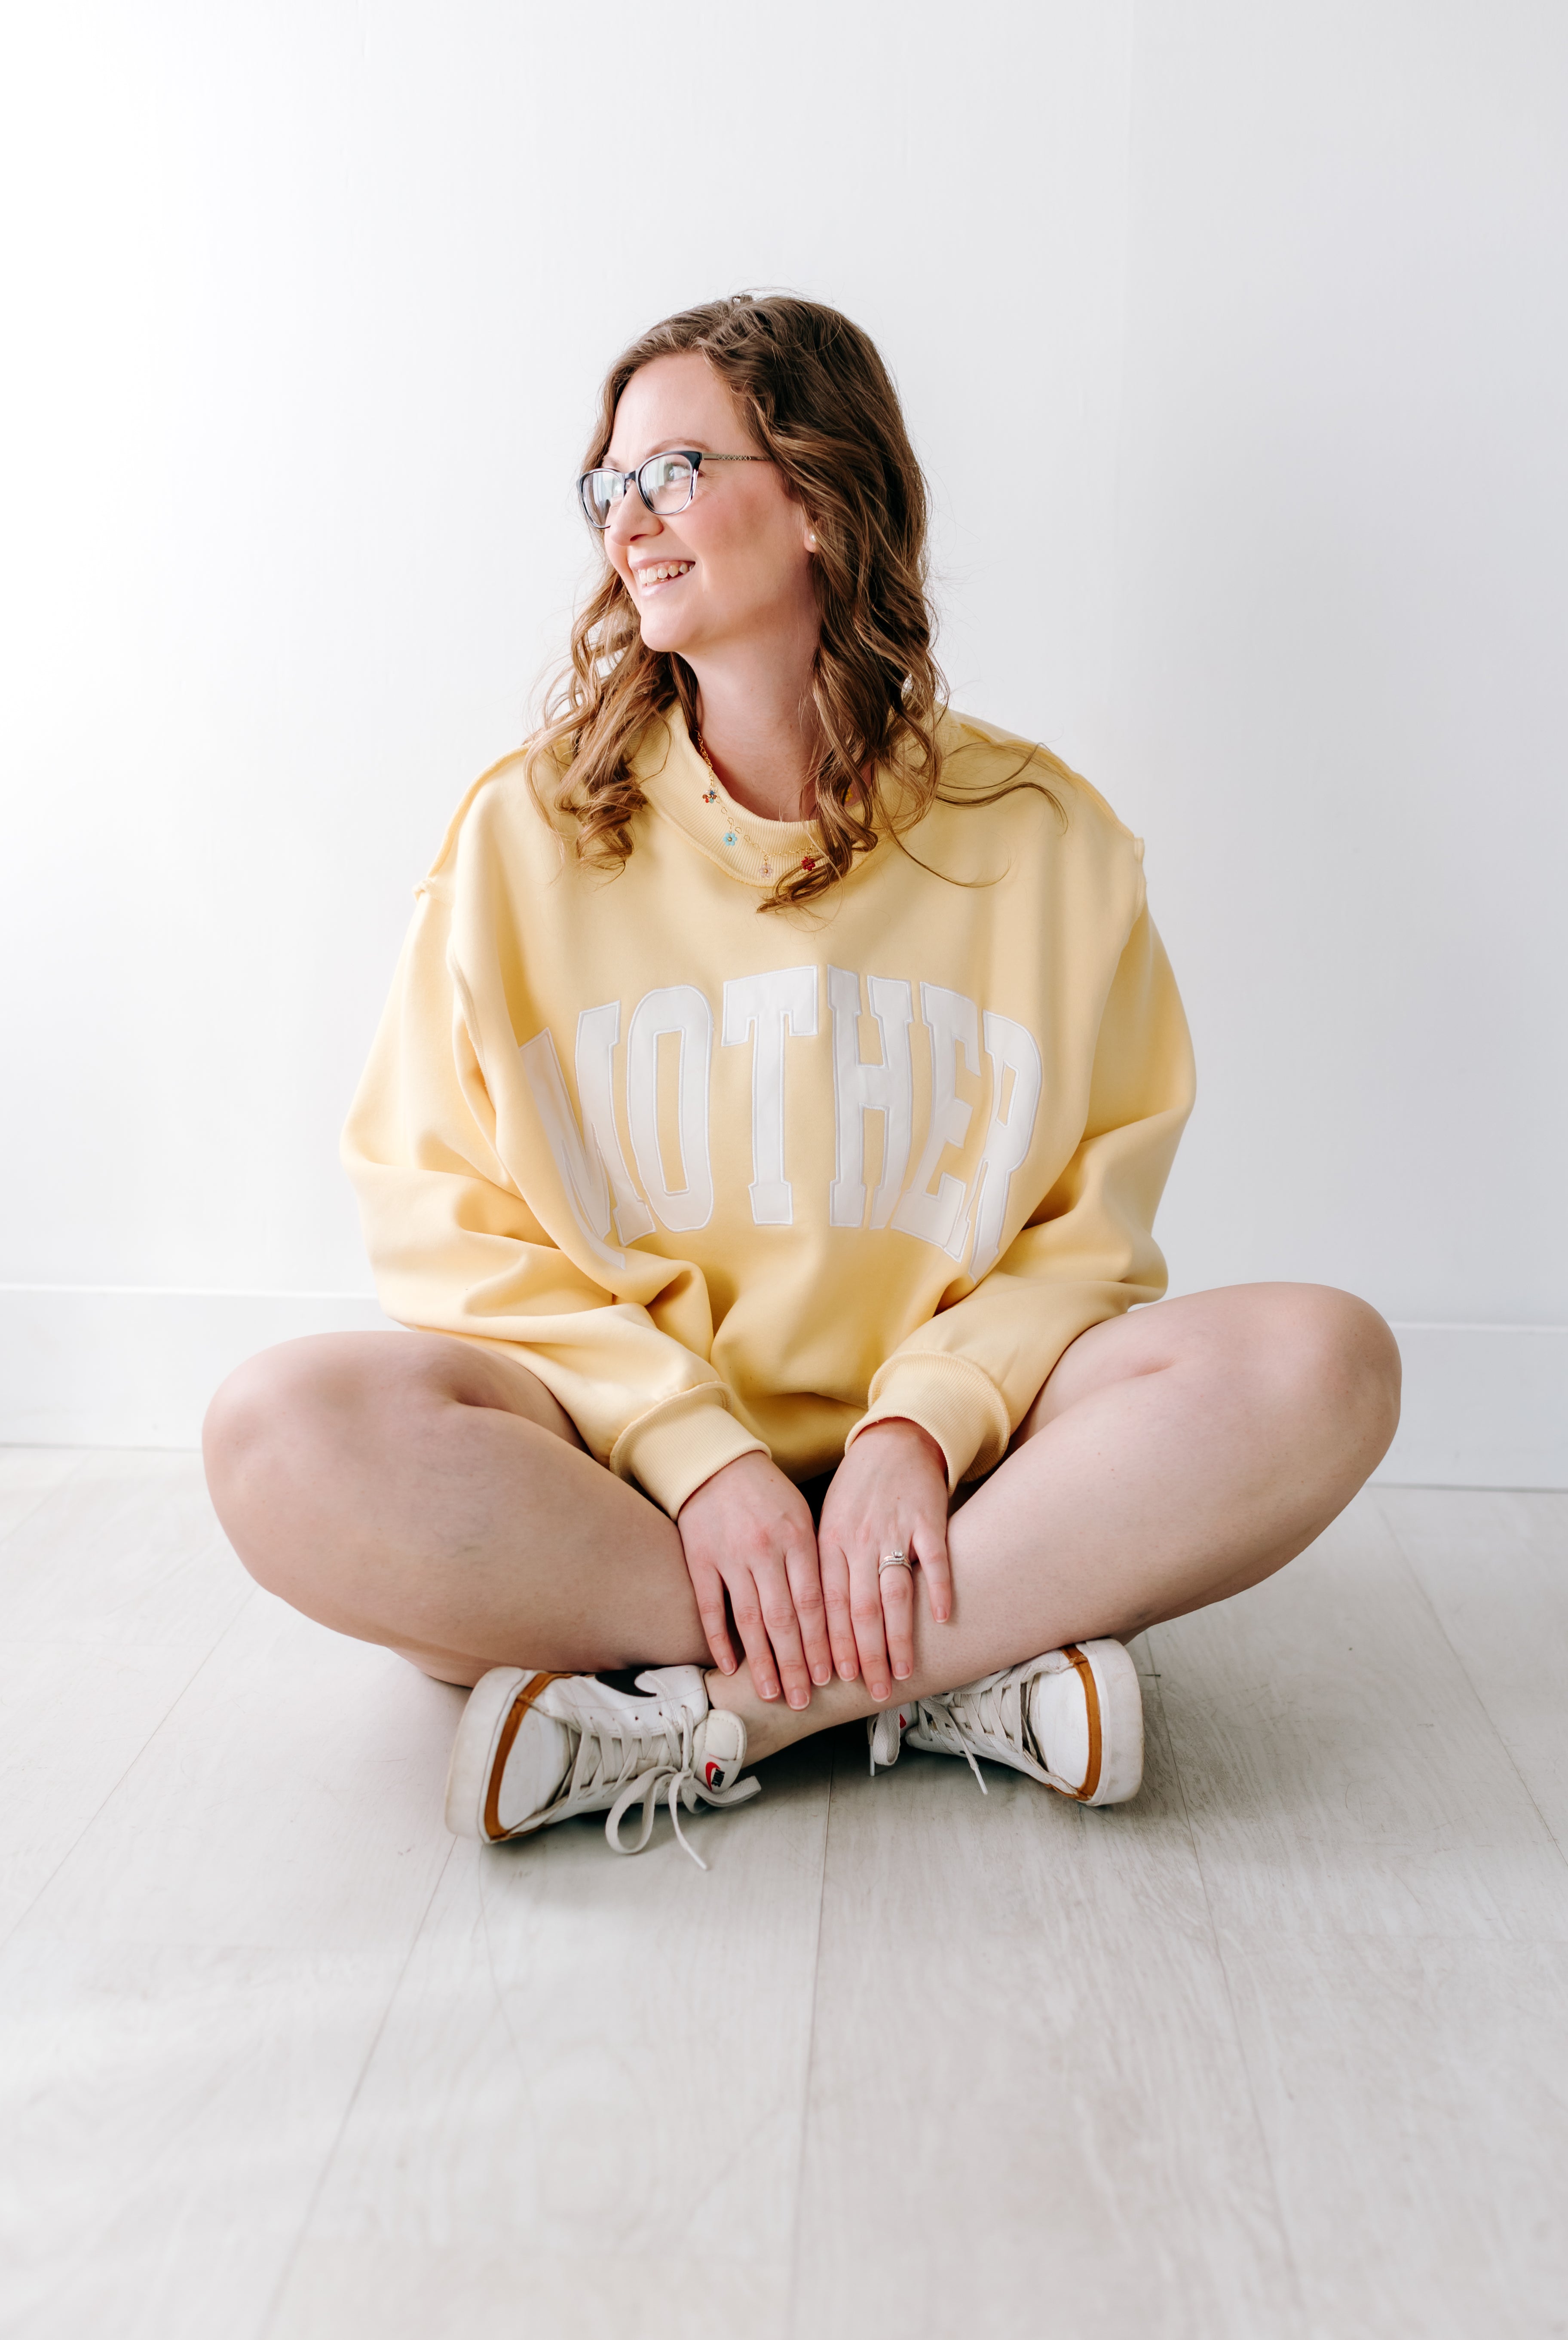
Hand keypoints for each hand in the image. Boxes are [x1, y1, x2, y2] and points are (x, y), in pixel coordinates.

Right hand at [676, 1451, 831, 1707]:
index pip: (814, 1603)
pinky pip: (710, 1607)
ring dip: (762, 1661)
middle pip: (784, 1619)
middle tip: (804, 1700)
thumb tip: (837, 1612)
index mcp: (799, 1539)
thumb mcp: (802, 1517)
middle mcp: (766, 1550)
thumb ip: (816, 1561)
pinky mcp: (699, 1559)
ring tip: (773, 1694)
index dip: (822, 1644)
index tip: (831, 1677)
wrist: (716, 1462)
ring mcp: (730, 1556)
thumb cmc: (768, 1494)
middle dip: (796, 1664)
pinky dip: (719, 1639)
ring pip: (749, 1619)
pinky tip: (729, 1667)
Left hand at [816, 1419, 952, 1700]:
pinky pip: (933, 1559)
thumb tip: (816, 1624)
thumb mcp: (828, 1524)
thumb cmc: (857, 1490)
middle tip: (875, 1691)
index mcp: (828, 1544)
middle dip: (866, 1656)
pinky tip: (942, 1618)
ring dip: (898, 1637)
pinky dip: (937, 1589)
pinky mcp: (927, 1519)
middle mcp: (858, 1540)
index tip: (836, 1680)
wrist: (892, 1441)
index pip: (828, 1606)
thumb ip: (825, 1570)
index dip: (832, 1646)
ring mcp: (893, 1530)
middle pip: (860, 1609)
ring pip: (894, 1594)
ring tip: (904, 1671)